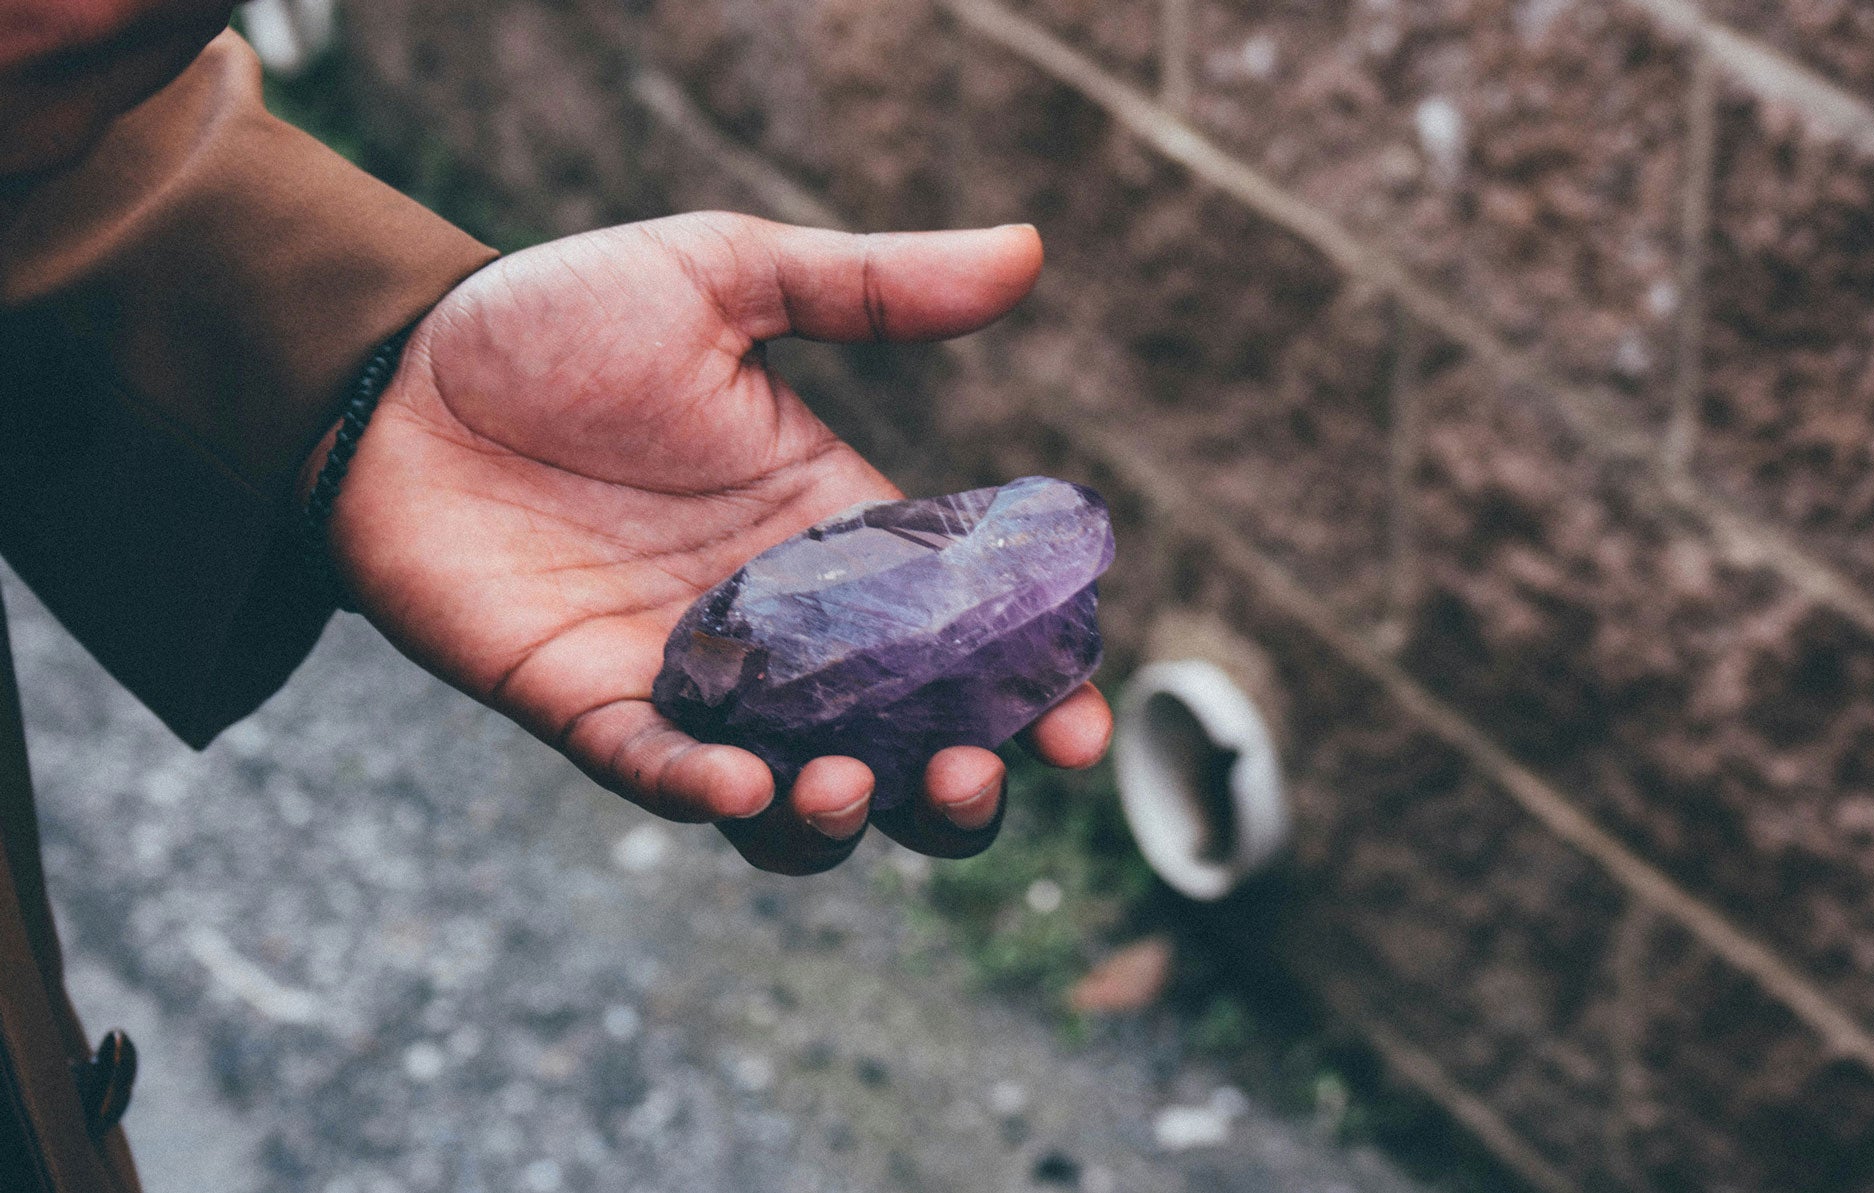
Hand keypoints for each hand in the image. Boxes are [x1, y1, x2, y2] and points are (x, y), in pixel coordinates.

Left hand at [315, 213, 1112, 873]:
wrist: (392, 369)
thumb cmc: (555, 320)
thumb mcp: (723, 281)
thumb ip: (872, 289)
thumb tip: (1029, 254)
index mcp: (837, 539)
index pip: (964, 640)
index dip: (1034, 694)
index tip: (1079, 725)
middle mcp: (782, 630)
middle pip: (902, 749)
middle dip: (958, 787)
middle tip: (976, 770)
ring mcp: (690, 679)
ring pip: (795, 798)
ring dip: (844, 814)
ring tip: (855, 778)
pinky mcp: (589, 706)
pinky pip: (658, 776)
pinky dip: (706, 793)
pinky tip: (738, 779)